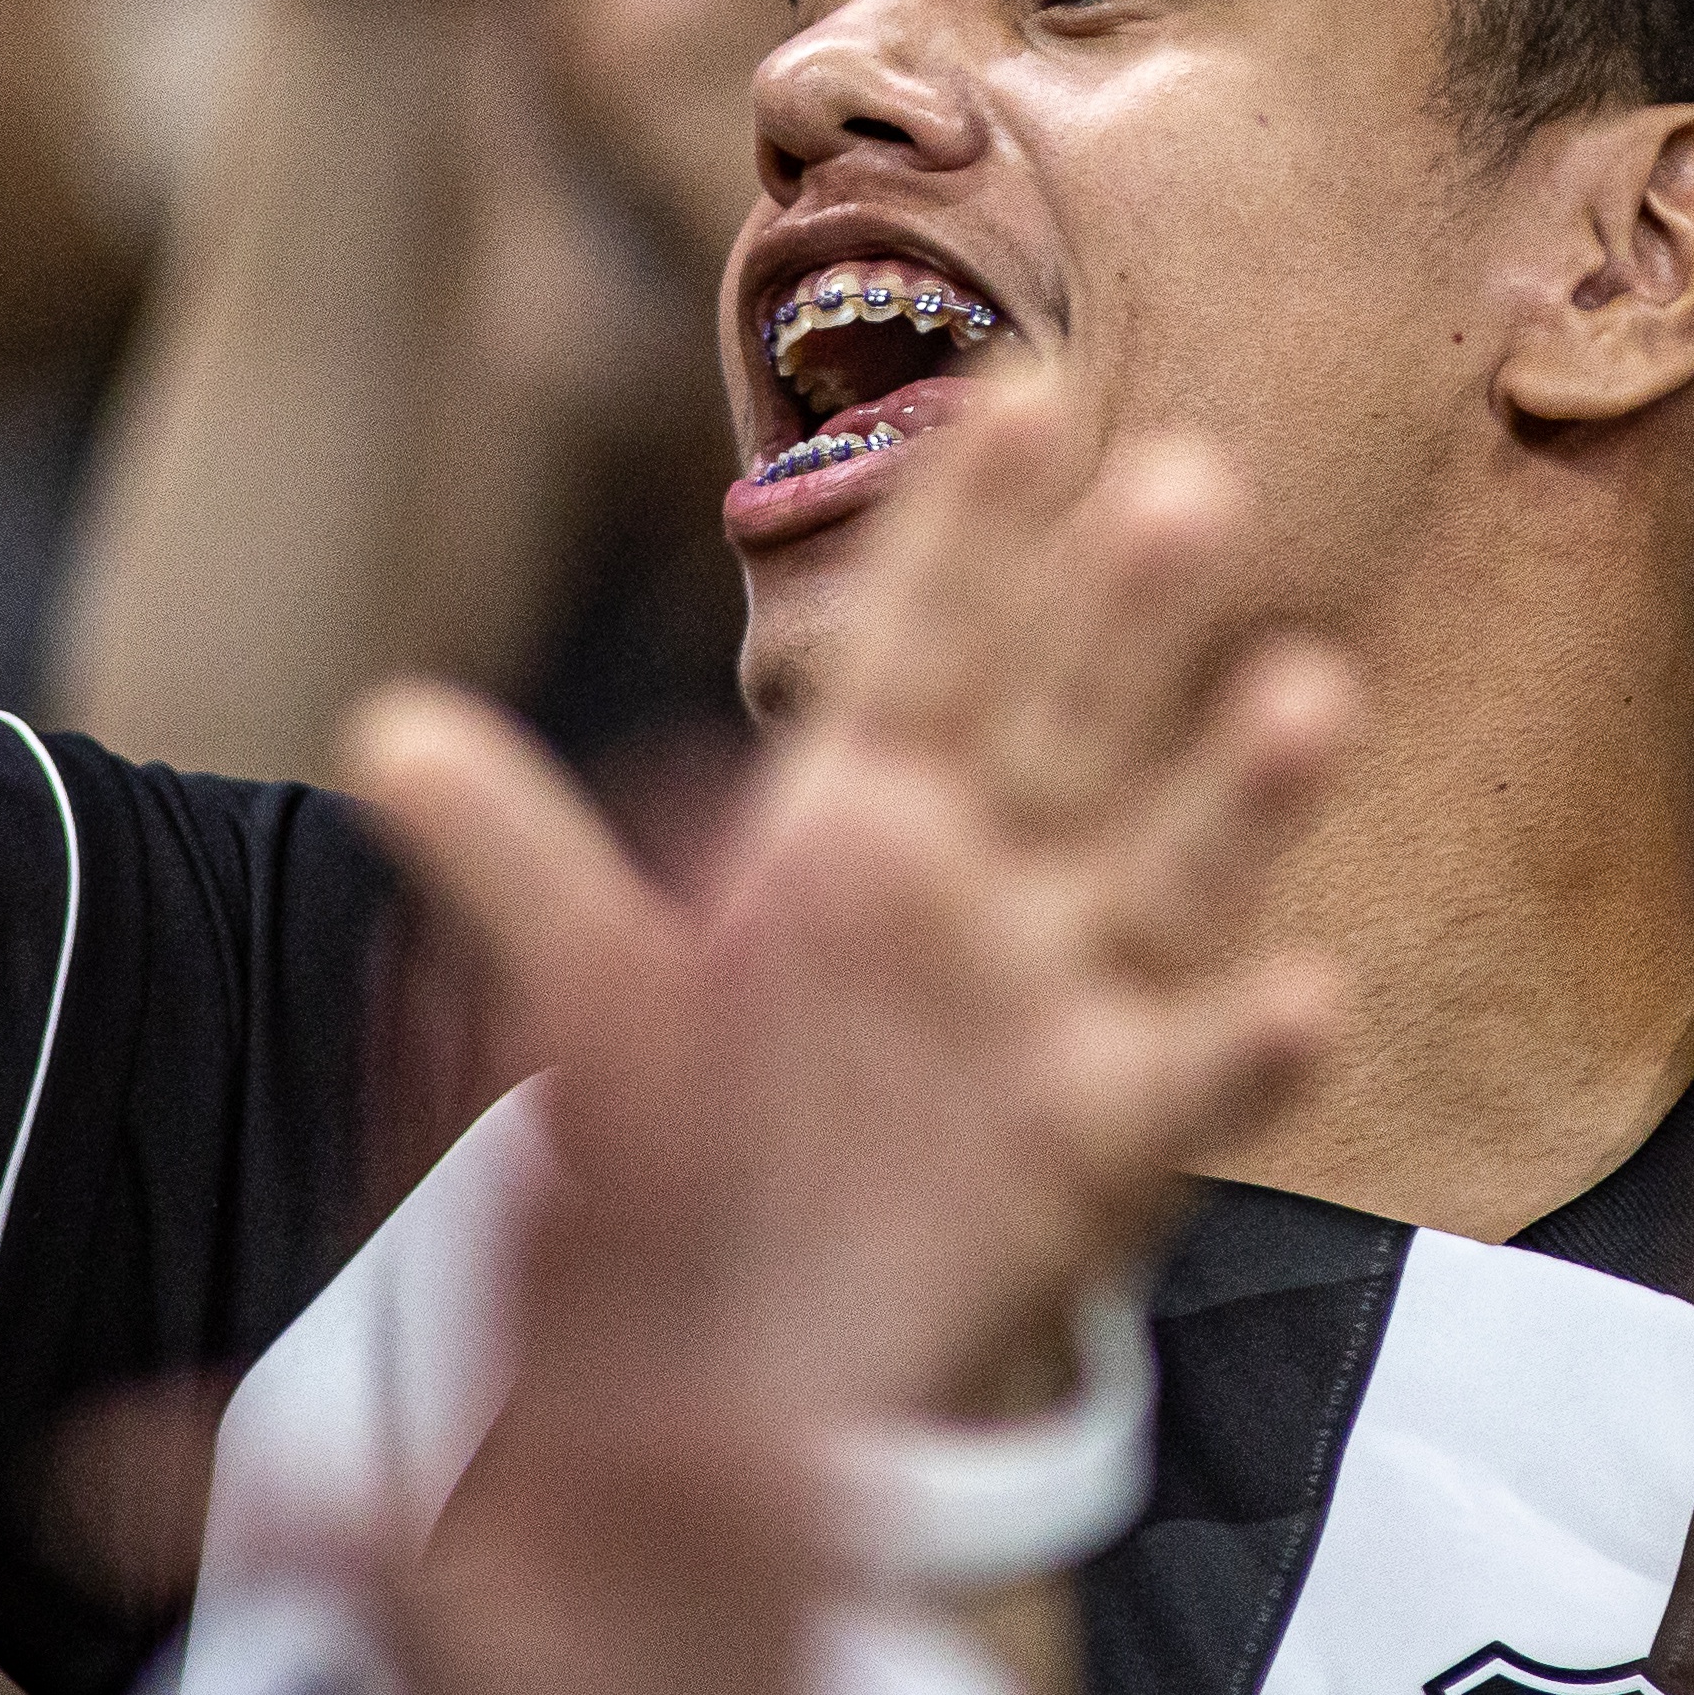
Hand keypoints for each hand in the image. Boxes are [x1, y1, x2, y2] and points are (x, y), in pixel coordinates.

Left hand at [343, 383, 1353, 1440]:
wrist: (799, 1305)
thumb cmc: (739, 1093)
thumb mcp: (614, 985)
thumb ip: (517, 865)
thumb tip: (384, 729)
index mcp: (867, 808)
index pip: (925, 638)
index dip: (970, 524)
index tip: (1023, 390)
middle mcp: (988, 872)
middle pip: (1067, 719)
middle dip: (1128, 611)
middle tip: (1191, 482)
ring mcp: (1064, 993)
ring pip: (1167, 872)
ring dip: (1241, 789)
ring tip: (1309, 692)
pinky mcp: (1111, 1129)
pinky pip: (1196, 1080)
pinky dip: (1253, 1047)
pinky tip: (1306, 997)